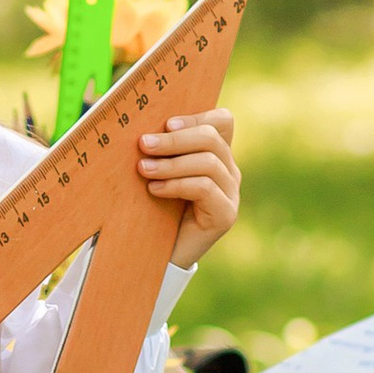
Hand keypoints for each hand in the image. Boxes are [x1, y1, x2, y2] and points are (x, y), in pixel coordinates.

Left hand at [139, 106, 239, 268]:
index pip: (222, 121)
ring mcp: (231, 193)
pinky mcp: (226, 214)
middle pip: (212, 138)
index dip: (197, 117)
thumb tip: (142, 123)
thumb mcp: (158, 172)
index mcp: (216, 154)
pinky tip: (155, 190)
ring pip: (208, 162)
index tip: (166, 124)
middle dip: (175, 139)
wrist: (158, 254)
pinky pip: (204, 188)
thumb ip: (160, 150)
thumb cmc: (154, 208)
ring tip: (143, 169)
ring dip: (171, 163)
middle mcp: (229, 171)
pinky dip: (176, 184)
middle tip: (143, 144)